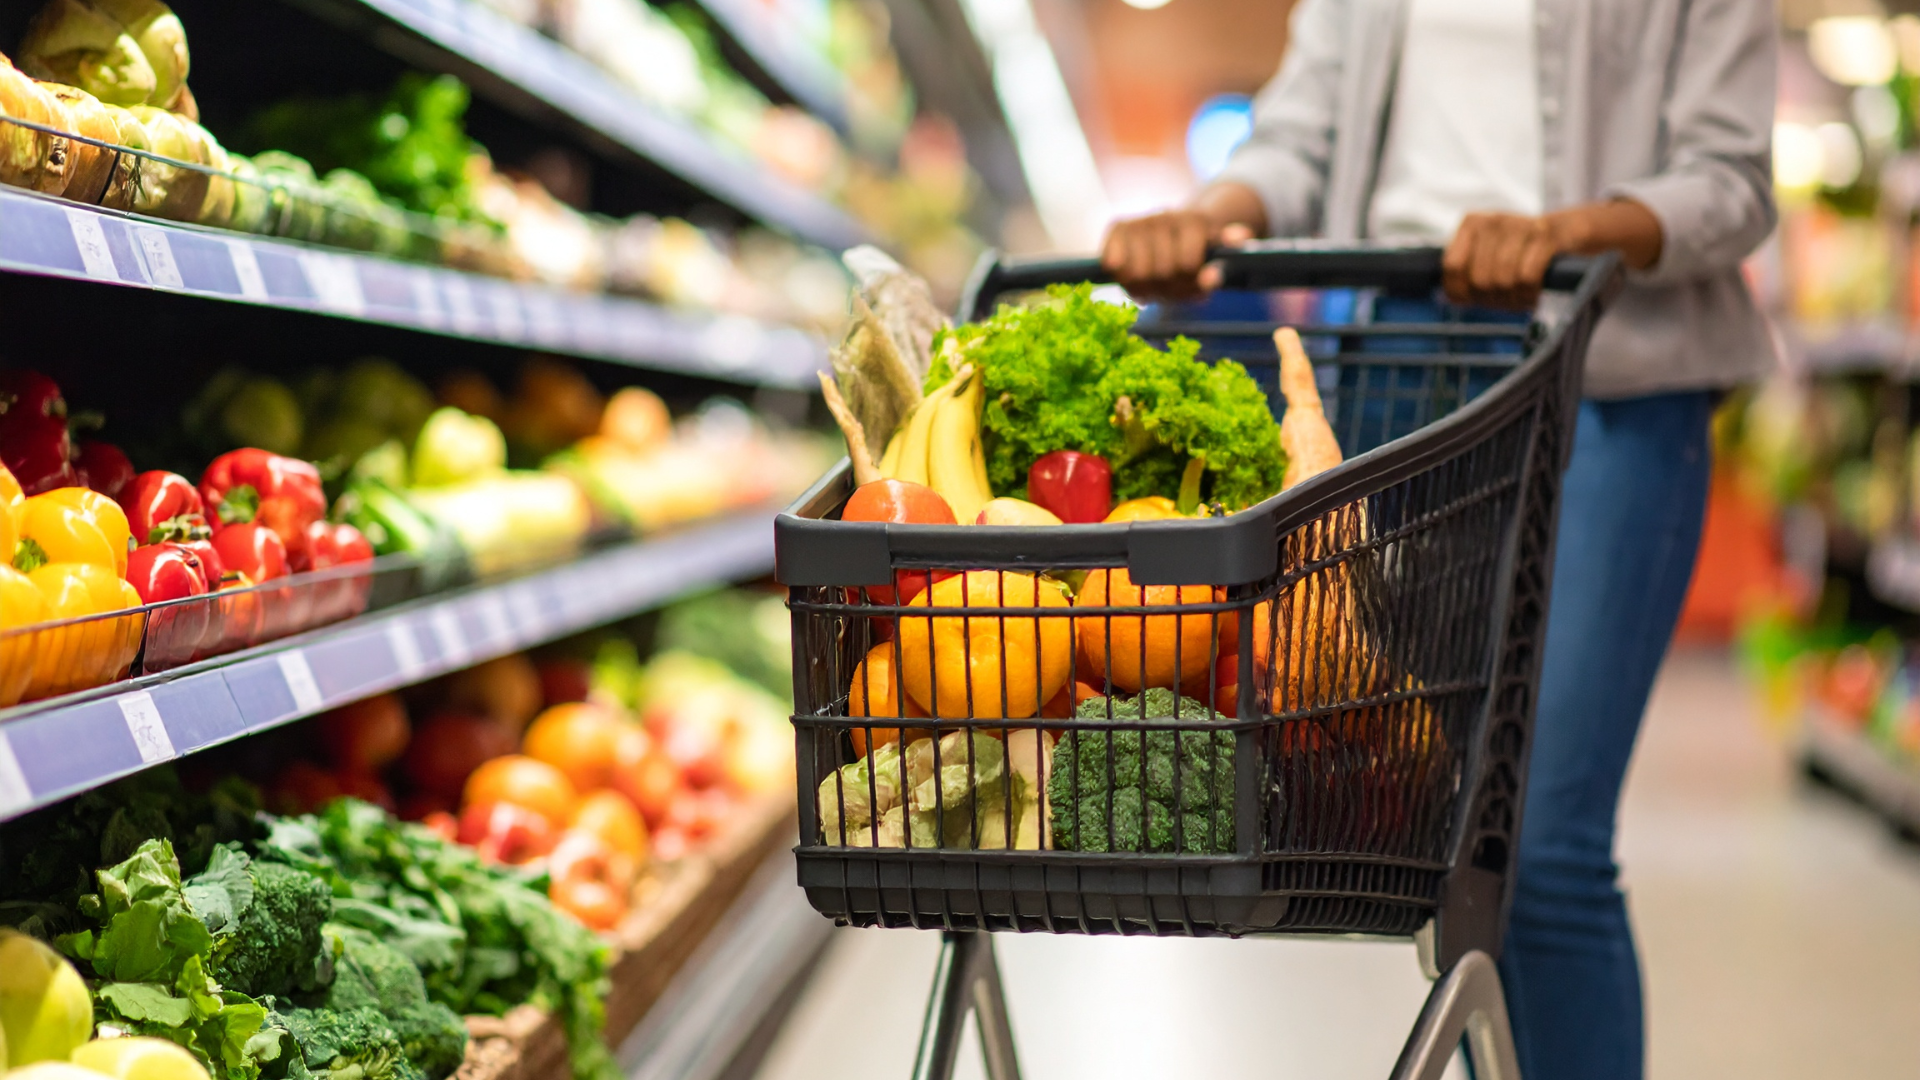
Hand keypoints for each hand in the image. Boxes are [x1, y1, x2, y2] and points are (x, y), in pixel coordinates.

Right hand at [1099, 182, 1267, 299]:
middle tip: (1170, 286)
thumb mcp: (1215, 266)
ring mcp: (1141, 220)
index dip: (1189, 282)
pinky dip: (1120, 274)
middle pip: (1161, 271)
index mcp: (1195, 222)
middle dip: (1166, 286)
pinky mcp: (1118, 226)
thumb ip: (1218, 272)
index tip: (1192, 281)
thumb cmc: (1197, 259)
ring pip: (1135, 271)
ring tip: (1152, 284)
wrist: (1174, 233)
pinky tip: (1129, 276)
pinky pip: (1113, 260)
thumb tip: (1220, 266)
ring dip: (1143, 286)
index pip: (1187, 264)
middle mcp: (1166, 215)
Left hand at [1442, 200, 1662, 309]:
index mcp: (1471, 223)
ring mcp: (1520, 225)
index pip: (1452, 267)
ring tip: (1520, 298)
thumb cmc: (1520, 253)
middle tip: (1505, 301)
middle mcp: (1492, 220)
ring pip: (1502, 280)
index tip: (1472, 300)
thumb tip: (1449, 297)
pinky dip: (1529, 293)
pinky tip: (1533, 295)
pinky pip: (1527, 277)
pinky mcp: (1546, 236)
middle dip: (1492, 299)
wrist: (1566, 233)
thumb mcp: (1487, 256)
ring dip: (1513, 299)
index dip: (1460, 291)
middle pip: (1479, 279)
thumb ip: (1465, 272)